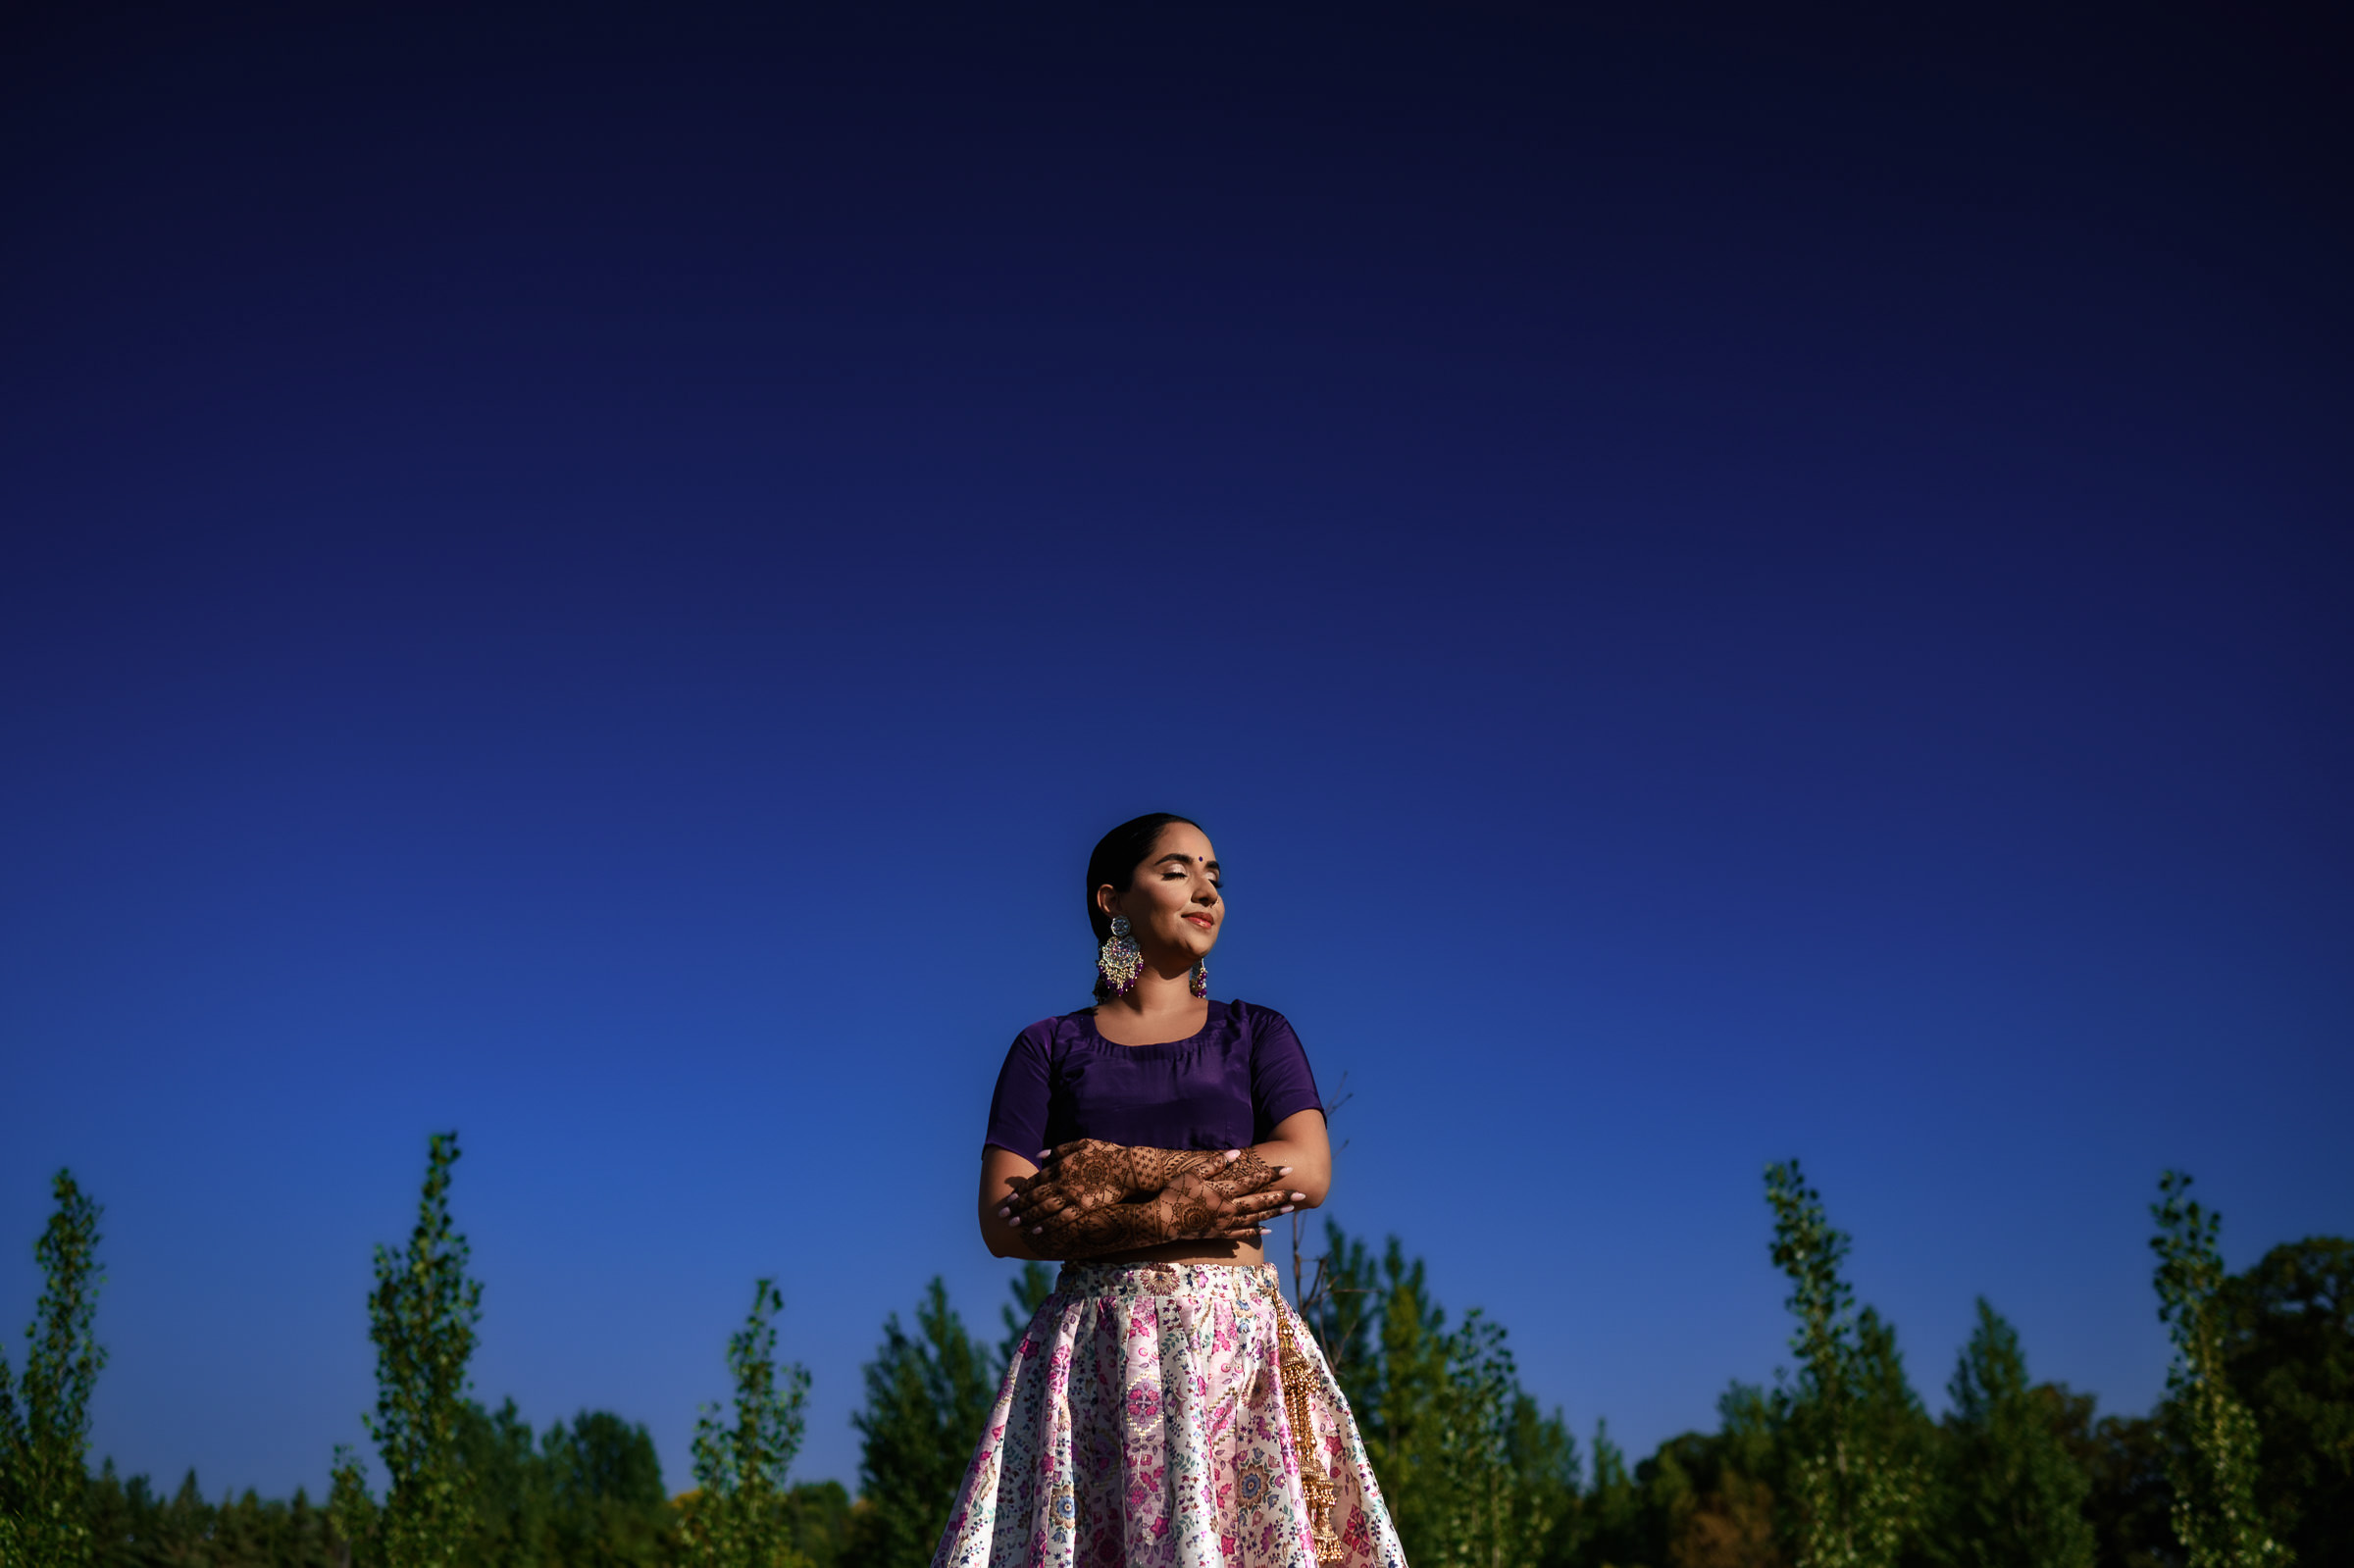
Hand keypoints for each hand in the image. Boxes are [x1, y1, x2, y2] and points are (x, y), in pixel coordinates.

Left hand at [999, 1139, 1153, 1229]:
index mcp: (1061, 1165)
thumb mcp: (1083, 1144)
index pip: (1035, 1180)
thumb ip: (1060, 1150)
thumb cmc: (1108, 1154)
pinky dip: (1046, 1226)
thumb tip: (1040, 1155)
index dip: (1020, 1190)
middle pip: (1035, 1195)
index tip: (1008, 1198)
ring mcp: (1073, 1195)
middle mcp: (1063, 1180)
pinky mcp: (1083, 1207)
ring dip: (1026, 1217)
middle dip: (1017, 1205)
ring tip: (1013, 1225)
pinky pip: (1061, 1219)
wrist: (1129, 1168)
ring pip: (1043, 1208)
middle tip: (1002, 1214)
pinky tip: (1035, 1232)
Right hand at [1147, 1171, 1294, 1242]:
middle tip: (1301, 1193)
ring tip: (1291, 1209)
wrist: (1162, 1222)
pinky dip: (1257, 1230)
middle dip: (1282, 1196)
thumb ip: (1215, 1163)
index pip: (1253, 1180)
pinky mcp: (1220, 1234)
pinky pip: (1243, 1232)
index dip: (1271, 1174)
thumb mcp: (1192, 1173)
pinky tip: (1268, 1229)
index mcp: (1224, 1190)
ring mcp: (1225, 1223)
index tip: (1288, 1169)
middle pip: (1261, 1201)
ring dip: (1275, 1213)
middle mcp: (1229, 1208)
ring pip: (1256, 1217)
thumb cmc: (1175, 1194)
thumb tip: (1236, 1153)